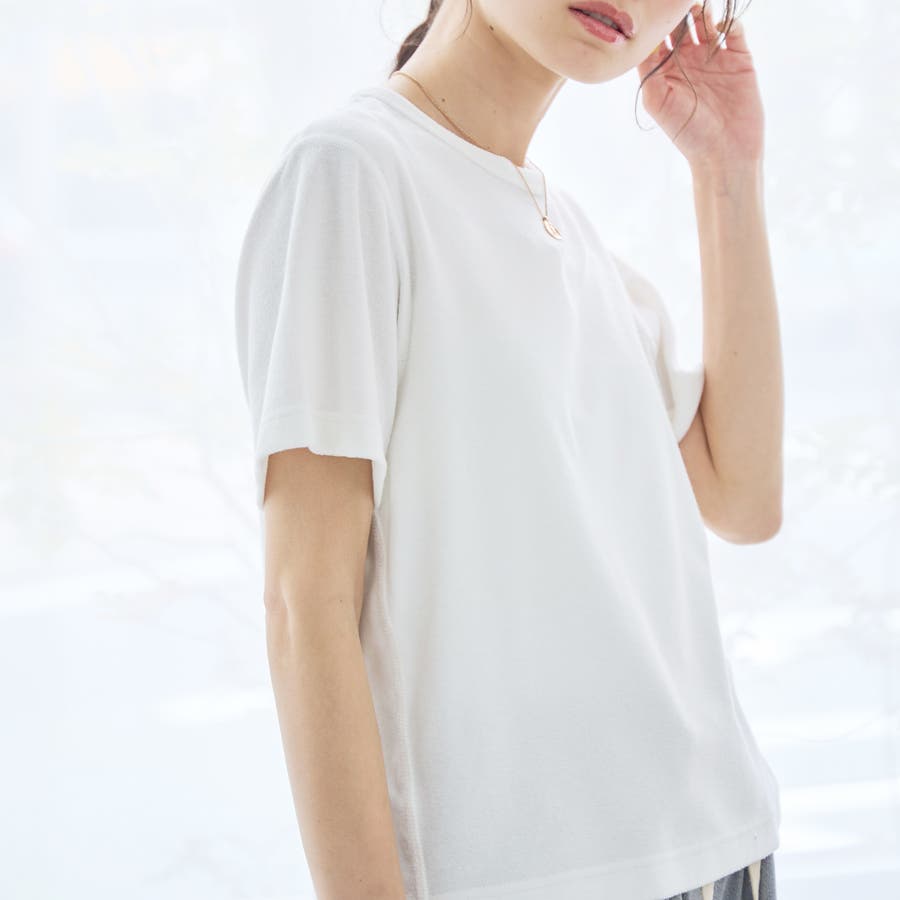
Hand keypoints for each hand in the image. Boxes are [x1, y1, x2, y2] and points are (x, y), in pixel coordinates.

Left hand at [635, 3, 764, 169]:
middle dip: (677, 9)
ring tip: (696, 6)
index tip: (652, 8)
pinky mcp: (739, 58)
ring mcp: (714, 57)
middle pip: (682, 22)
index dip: (655, 21)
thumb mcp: (657, 101)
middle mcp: (688, 60)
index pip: (657, 36)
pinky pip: (734, 29)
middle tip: (674, 3)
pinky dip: (728, 20)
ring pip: (707, 20)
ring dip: (702, 9)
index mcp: (665, 69)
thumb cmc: (686, 132)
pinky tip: (719, 26)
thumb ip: (647, 69)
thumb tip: (639, 38)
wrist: (725, 151)